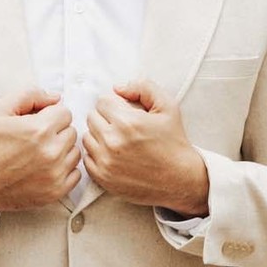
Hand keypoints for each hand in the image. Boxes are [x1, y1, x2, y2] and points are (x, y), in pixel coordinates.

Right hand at [0, 89, 80, 214]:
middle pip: (71, 131)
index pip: (65, 112)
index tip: (37, 123)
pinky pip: (76, 173)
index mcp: (39, 129)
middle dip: (56, 132)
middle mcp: (51, 152)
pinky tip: (46, 168)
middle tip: (36, 139)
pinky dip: (64, 169)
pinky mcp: (56, 191)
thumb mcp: (0, 110)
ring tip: (40, 153)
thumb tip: (56, 97)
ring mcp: (55, 174)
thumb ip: (30, 95)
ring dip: (62, 150)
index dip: (49, 115)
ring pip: (75, 152)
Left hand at [81, 79, 208, 213]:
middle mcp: (113, 142)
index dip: (115, 104)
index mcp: (127, 122)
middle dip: (106, 118)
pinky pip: (87, 157)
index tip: (126, 112)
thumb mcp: (167, 106)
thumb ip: (143, 87)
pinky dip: (97, 154)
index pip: (102, 101)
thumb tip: (118, 88)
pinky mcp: (103, 177)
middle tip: (123, 126)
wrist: (180, 179)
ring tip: (118, 140)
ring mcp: (106, 162)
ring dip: (99, 136)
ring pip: (87, 137)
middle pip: (92, 117)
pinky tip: (114, 154)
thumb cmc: (173, 142)